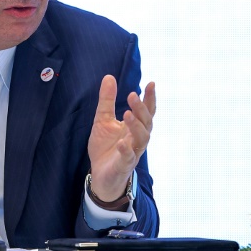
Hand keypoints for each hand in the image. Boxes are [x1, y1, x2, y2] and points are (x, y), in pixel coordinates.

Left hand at [87, 76, 155, 201]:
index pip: (146, 111)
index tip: (151, 83)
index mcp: (134, 126)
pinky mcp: (123, 165)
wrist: (100, 173)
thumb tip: (109, 77)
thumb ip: (107, 100)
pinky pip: (128, 157)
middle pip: (146, 123)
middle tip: (132, 96)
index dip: (149, 98)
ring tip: (128, 114)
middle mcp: (137, 138)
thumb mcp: (103, 119)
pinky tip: (122, 142)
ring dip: (136, 126)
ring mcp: (132, 152)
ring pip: (142, 139)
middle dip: (141, 109)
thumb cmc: (105, 146)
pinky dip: (126, 150)